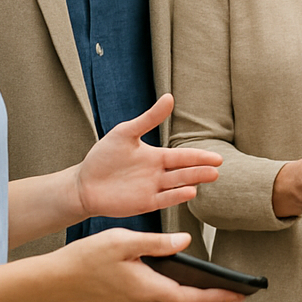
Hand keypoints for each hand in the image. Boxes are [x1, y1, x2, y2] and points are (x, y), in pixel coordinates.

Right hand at [56, 229, 244, 301]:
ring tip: (218, 290)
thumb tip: (186, 242)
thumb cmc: (89, 257)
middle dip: (213, 301)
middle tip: (238, 292)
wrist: (58, 279)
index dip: (218, 297)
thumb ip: (157, 243)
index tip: (240, 294)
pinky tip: (184, 289)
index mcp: (147, 289)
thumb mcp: (124, 241)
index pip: (192, 299)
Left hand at [75, 95, 222, 218]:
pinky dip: (177, 196)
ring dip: (194, 180)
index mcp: (156, 157)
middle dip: (201, 169)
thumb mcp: (126, 132)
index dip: (199, 156)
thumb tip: (170, 97)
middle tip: (218, 168)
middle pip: (184, 171)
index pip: (183, 157)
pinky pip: (165, 199)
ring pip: (178, 184)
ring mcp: (153, 189)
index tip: (217, 157)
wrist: (84, 184)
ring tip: (211, 176)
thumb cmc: (103, 156)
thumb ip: (149, 119)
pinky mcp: (145, 203)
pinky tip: (190, 192)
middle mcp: (158, 174)